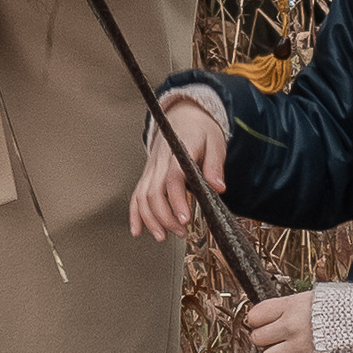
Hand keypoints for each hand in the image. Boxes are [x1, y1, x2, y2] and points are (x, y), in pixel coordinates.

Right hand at [129, 94, 227, 240]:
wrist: (183, 116)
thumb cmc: (201, 131)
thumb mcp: (215, 142)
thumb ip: (214, 165)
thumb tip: (218, 187)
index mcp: (178, 151)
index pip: (173, 178)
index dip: (177, 200)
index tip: (185, 219)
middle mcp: (160, 161)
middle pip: (154, 192)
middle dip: (165, 217)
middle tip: (182, 231)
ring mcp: (150, 169)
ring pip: (142, 196)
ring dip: (151, 220)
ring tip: (164, 236)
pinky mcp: (147, 175)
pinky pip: (136, 195)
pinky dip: (135, 214)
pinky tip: (137, 230)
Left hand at [243, 291, 319, 352]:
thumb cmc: (342, 307)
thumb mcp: (314, 297)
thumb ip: (292, 306)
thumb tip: (273, 315)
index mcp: (292, 305)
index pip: (256, 316)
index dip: (256, 321)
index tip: (261, 324)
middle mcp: (291, 325)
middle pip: (258, 338)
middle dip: (262, 340)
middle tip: (271, 340)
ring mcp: (299, 346)